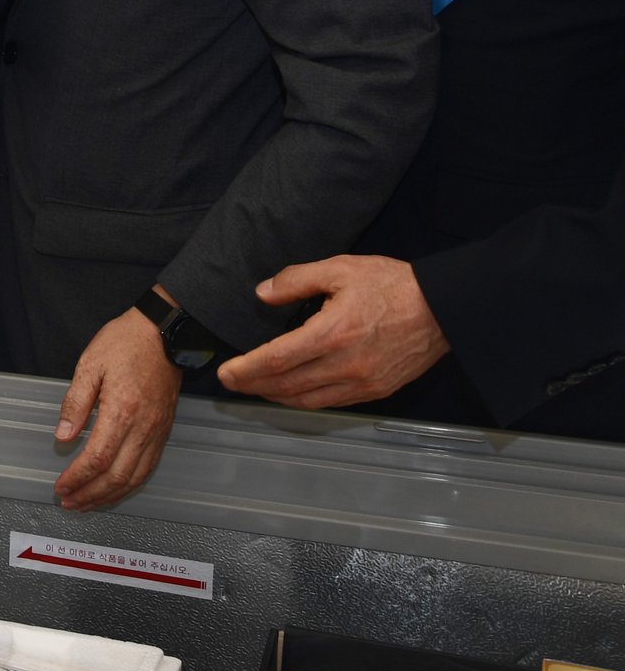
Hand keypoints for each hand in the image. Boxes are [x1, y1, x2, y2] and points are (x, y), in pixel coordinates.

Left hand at [52, 307, 181, 510]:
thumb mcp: (90, 364)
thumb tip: (63, 436)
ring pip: (135, 478)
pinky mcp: (163, 431)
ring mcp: (157, 432)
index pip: (98, 458)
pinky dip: (129, 485)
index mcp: (123, 410)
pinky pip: (148, 467)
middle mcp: (144, 427)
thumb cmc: (126, 342)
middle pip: (117, 477)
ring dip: (110, 496)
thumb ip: (75, 403)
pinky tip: (114, 488)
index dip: (78, 477)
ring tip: (87, 502)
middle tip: (70, 502)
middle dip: (91, 495)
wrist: (164, 333)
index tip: (61, 486)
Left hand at [214, 255, 449, 408]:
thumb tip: (262, 294)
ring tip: (255, 388)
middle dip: (254, 386)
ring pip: (308, 400)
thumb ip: (296, 280)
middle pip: (287, 385)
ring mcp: (363, 383)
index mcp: (333, 333)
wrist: (446, 308)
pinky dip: (305, 400)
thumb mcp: (340, 268)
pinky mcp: (377, 391)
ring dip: (276, 397)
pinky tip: (292, 391)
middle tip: (231, 382)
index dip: (247, 369)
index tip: (225, 373)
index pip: (277, 360)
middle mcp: (346, 365)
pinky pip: (332, 402)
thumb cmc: (392, 284)